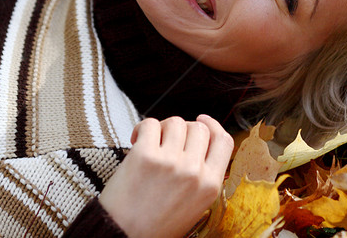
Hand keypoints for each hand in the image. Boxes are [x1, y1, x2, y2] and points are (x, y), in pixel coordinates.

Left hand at [98, 115, 233, 237]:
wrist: (122, 237)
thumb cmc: (155, 225)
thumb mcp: (195, 206)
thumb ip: (203, 177)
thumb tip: (199, 145)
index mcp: (210, 185)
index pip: (224, 141)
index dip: (213, 125)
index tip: (202, 120)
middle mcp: (194, 171)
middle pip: (198, 128)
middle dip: (183, 129)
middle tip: (168, 139)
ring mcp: (170, 162)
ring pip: (176, 122)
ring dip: (163, 128)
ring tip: (151, 142)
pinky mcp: (145, 155)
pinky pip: (150, 123)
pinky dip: (142, 127)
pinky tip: (136, 139)